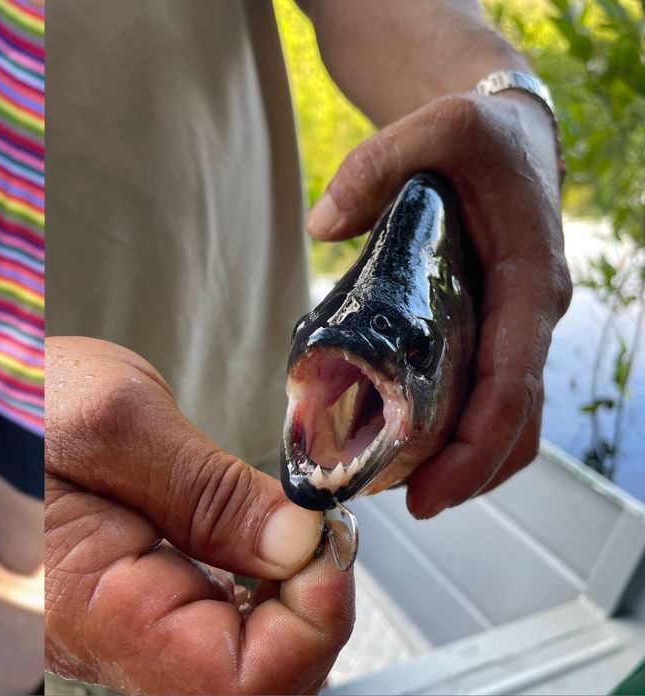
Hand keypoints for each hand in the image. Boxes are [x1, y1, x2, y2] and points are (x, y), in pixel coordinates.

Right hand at [45, 337, 353, 693]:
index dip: (313, 624)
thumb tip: (297, 544)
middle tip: (316, 529)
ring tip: (285, 527)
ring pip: (233, 667)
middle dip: (306, 609)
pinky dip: (251, 596)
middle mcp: (101, 644)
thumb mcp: (119, 419)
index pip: (242, 682)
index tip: (328, 546)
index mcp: (95, 609)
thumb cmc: (19, 401)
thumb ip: (213, 489)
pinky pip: (205, 639)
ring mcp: (112, 636)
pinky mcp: (122, 616)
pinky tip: (250, 543)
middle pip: (246, 682)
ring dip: (283, 602)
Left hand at [305, 91, 571, 518]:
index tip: (434, 493)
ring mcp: (513, 326)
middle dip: (466, 472)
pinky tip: (408, 446)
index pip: (513, 384)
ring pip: (505, 416)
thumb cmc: (475, 133)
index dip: (477, 447)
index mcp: (530, 282)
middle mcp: (531, 315)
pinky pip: (486, 394)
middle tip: (406, 504)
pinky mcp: (491, 327)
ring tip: (399, 488)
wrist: (501, 130)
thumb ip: (377, 167)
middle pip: (515, 420)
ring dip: (462, 461)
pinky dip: (457, 430)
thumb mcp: (433, 128)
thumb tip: (324, 224)